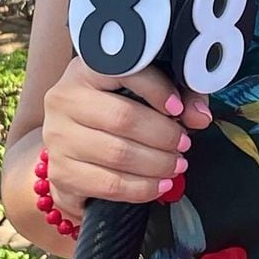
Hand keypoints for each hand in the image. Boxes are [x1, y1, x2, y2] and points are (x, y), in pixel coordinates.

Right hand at [42, 57, 212, 220]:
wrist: (70, 150)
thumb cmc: (111, 114)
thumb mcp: (142, 94)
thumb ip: (178, 96)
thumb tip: (200, 116)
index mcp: (85, 70)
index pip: (123, 72)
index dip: (157, 90)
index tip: (179, 108)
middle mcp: (65, 100)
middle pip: (124, 118)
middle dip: (164, 135)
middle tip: (184, 144)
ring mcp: (58, 138)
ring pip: (118, 154)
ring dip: (157, 164)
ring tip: (176, 164)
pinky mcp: (60, 172)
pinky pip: (109, 185)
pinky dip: (142, 188)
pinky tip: (159, 184)